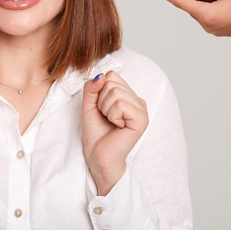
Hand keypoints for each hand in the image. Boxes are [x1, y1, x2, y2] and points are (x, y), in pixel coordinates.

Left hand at [81, 71, 147, 195]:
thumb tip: (101, 76)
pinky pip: (120, 104)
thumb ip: (92, 87)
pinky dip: (112, 115)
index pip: (111, 75)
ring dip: (106, 109)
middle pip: (112, 82)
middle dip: (101, 101)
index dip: (99, 91)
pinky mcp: (142, 120)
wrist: (98, 155)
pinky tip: (117, 126)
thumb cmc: (96, 132)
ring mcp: (142, 110)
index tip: (101, 108)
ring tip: (111, 122)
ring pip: (115, 93)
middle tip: (106, 117)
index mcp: (129, 95)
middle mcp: (138, 101)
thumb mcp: (89, 104)